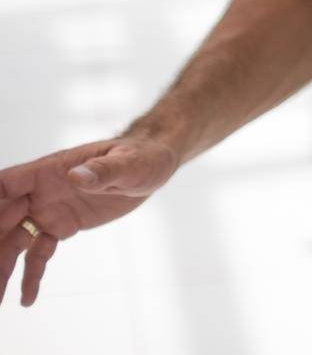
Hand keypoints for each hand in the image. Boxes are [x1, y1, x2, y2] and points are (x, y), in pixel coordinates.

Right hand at [0, 135, 178, 305]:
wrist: (150, 168)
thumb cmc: (139, 157)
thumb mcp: (127, 164)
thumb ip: (102, 171)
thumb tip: (76, 176)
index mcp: (51, 170)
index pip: (7, 184)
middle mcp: (41, 191)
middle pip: (2, 219)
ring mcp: (48, 211)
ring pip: (14, 242)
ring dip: (2, 268)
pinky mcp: (61, 227)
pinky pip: (38, 253)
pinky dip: (31, 275)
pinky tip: (26, 299)